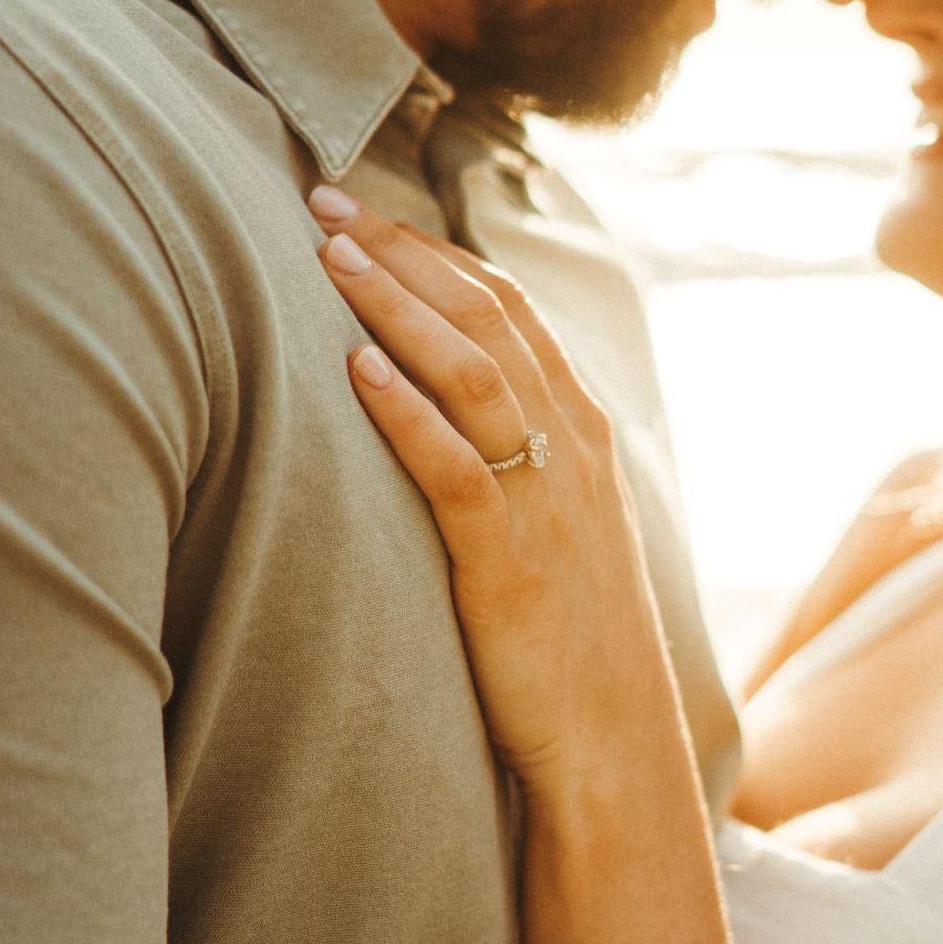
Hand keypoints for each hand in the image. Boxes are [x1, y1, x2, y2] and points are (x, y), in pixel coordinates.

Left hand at [307, 189, 695, 807]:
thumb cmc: (579, 638)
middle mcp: (573, 450)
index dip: (437, 254)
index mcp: (586, 433)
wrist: (616, 742)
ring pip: (474, 375)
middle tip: (326, 202)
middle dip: (404, 254)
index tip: (368, 217)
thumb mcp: (567, 528)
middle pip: (488, 320)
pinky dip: (406, 414)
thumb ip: (528, 456)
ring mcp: (546, 502)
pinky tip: (353, 371)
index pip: (513, 312)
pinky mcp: (509, 563)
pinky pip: (456, 471)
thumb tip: (461, 409)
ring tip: (327, 256)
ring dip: (397, 308)